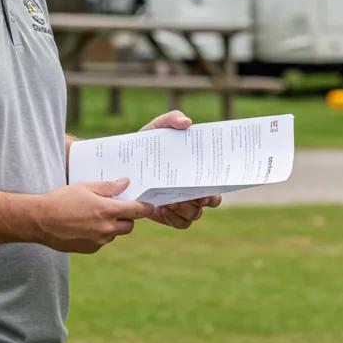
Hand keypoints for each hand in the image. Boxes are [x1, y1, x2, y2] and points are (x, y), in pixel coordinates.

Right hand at [33, 179, 153, 253]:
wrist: (39, 221)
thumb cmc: (62, 200)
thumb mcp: (86, 187)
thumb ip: (109, 187)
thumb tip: (126, 183)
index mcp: (108, 211)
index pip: (136, 211)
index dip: (145, 207)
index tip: (149, 205)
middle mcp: (106, 229)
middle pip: (129, 226)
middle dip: (126, 217)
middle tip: (116, 208)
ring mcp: (98, 242)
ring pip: (115, 234)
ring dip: (112, 227)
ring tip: (95, 216)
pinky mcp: (89, 249)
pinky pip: (102, 242)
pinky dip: (100, 235)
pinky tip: (85, 226)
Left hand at [138, 109, 220, 227]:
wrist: (124, 164)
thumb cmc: (147, 144)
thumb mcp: (156, 128)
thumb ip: (171, 119)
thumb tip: (186, 122)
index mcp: (197, 169)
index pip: (217, 184)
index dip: (216, 189)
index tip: (207, 187)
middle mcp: (194, 189)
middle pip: (210, 202)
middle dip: (201, 201)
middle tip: (186, 195)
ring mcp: (182, 204)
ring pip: (195, 215)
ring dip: (185, 210)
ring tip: (170, 201)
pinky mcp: (168, 215)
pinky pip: (180, 223)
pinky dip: (175, 219)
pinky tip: (163, 210)